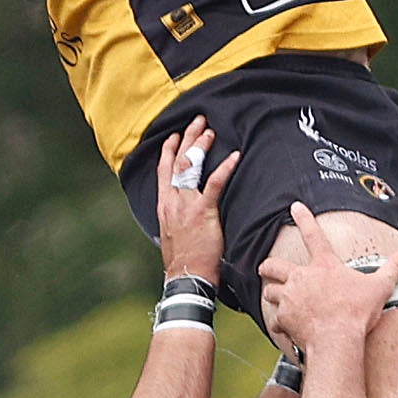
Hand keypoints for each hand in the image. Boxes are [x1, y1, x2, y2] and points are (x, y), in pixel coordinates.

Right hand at [154, 123, 231, 286]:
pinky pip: (215, 184)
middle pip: (176, 161)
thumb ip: (176, 215)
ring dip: (201, 145)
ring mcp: (186, 204)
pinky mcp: (202, 211)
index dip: (168, 150)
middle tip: (199, 121)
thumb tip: (183, 209)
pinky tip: (234, 156)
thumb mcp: (173, 232)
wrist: (186, 276)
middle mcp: (172, 200)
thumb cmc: (184, 259)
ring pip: (191, 167)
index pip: (163, 170)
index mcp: (164, 204)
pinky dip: (225, 168)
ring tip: (211, 131)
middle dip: (187, 138)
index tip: (175, 135)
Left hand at [255, 201, 397, 356]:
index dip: (304, 218)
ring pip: (270, 291)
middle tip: (266, 267)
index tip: (295, 206)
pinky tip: (284, 328)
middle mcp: (301, 278)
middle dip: (268, 266)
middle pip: (275, 265)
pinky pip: (275, 319)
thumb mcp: (380, 287)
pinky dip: (279, 323)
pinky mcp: (284, 317)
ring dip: (272, 293)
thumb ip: (395, 268)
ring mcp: (289, 297)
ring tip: (275, 297)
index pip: (313, 234)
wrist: (336, 340)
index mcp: (324, 266)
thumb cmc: (357, 313)